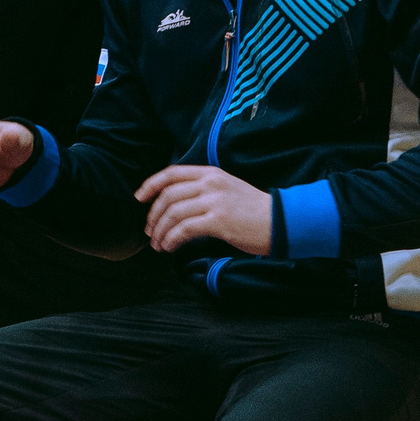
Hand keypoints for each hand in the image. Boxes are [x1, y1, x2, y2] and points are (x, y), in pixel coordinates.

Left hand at [137, 164, 273, 256]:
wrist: (280, 221)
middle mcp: (211, 183)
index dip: (150, 185)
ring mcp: (214, 201)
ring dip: (161, 231)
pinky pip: (184, 229)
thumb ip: (203, 191)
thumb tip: (175, 205)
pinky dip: (172, 239)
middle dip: (153, 216)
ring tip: (159, 244)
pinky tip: (170, 247)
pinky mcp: (219, 220)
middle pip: (168, 196)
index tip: (139, 198)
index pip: (171, 173)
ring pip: (173, 213)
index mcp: (211, 173)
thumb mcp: (227, 189)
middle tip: (150, 232)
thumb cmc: (254, 210)